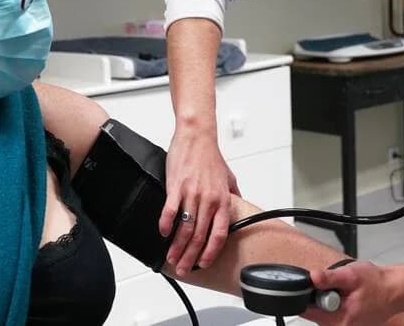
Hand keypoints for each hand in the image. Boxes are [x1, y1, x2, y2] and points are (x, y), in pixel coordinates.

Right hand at [160, 128, 239, 274]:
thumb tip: (240, 203)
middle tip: (183, 268)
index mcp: (222, 200)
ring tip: (171, 257)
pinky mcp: (176, 186)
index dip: (211, 252)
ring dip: (177, 246)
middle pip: (200, 236)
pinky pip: (170, 210)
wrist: (197, 136)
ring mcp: (192, 194)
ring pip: (185, 228)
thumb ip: (234, 193)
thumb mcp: (229, 176)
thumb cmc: (210, 155)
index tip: (203, 263)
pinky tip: (162, 233)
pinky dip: (165, 224)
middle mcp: (208, 199)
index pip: (219, 234)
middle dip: (190, 256)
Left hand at [304, 261, 403, 325]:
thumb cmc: (376, 283)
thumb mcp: (351, 274)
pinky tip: (347, 298)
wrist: (394, 290)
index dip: (309, 297)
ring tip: (344, 292)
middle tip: (337, 288)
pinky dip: (337, 305)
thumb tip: (312, 277)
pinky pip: (334, 316)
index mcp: (339, 319)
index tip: (318, 288)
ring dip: (328, 302)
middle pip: (316, 313)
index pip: (308, 313)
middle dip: (320, 298)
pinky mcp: (348, 325)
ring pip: (324, 314)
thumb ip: (330, 278)